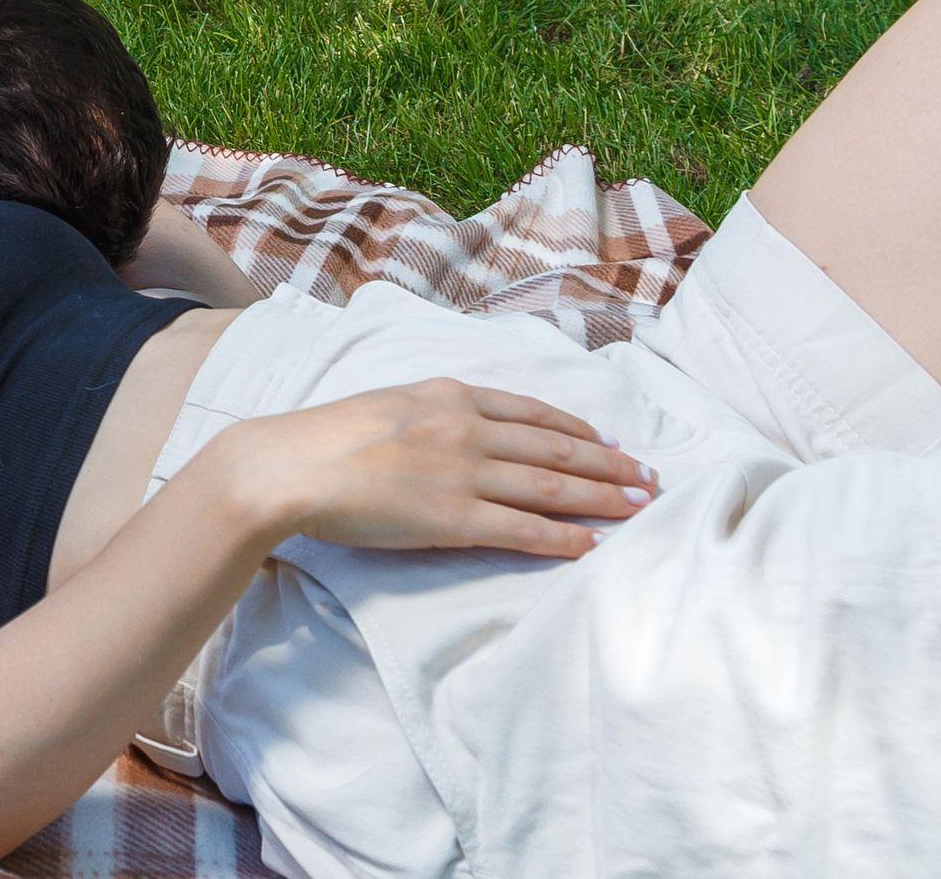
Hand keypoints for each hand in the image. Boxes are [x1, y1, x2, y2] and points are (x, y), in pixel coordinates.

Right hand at [217, 380, 658, 560]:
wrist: (291, 466)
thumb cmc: (324, 437)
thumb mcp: (385, 404)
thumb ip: (427, 414)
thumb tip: (452, 433)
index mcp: (447, 395)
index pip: (530, 411)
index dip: (577, 428)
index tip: (608, 440)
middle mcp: (465, 428)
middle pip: (556, 447)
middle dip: (609, 462)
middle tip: (649, 477)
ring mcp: (463, 472)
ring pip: (552, 485)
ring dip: (602, 497)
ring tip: (639, 508)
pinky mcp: (454, 518)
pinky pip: (523, 529)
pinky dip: (564, 537)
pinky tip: (591, 545)